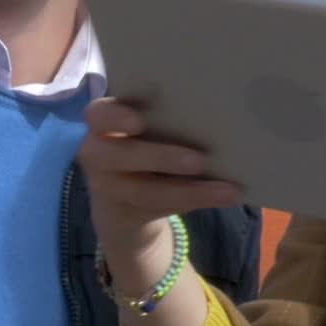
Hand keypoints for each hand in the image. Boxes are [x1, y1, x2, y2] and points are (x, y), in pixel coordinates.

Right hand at [79, 98, 241, 292]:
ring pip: (146, 192)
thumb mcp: (150, 128)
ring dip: (190, 191)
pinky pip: (161, 209)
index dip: (115, 117)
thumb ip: (169, 118)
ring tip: (228, 190)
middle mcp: (98, 154)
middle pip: (120, 156)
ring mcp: (107, 187)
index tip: (139, 121)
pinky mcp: (126, 214)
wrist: (124, 200)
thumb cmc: (146, 143)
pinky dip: (194, 202)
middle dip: (161, 158)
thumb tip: (220, 112)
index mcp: (104, 122)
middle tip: (200, 160)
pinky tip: (224, 196)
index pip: (99, 114)